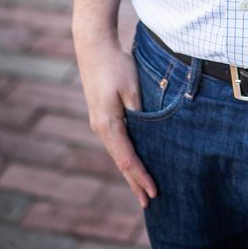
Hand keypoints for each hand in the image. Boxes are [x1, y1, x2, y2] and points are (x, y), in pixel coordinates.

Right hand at [74, 34, 156, 207]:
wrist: (94, 46)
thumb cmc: (116, 64)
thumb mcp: (132, 88)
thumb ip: (140, 113)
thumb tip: (148, 134)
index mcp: (108, 125)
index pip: (128, 159)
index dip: (141, 177)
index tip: (154, 192)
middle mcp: (100, 128)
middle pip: (121, 162)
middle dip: (135, 181)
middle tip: (149, 202)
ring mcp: (99, 122)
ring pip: (118, 153)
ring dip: (130, 170)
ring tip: (142, 188)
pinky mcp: (101, 115)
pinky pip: (116, 142)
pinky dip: (126, 155)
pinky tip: (133, 160)